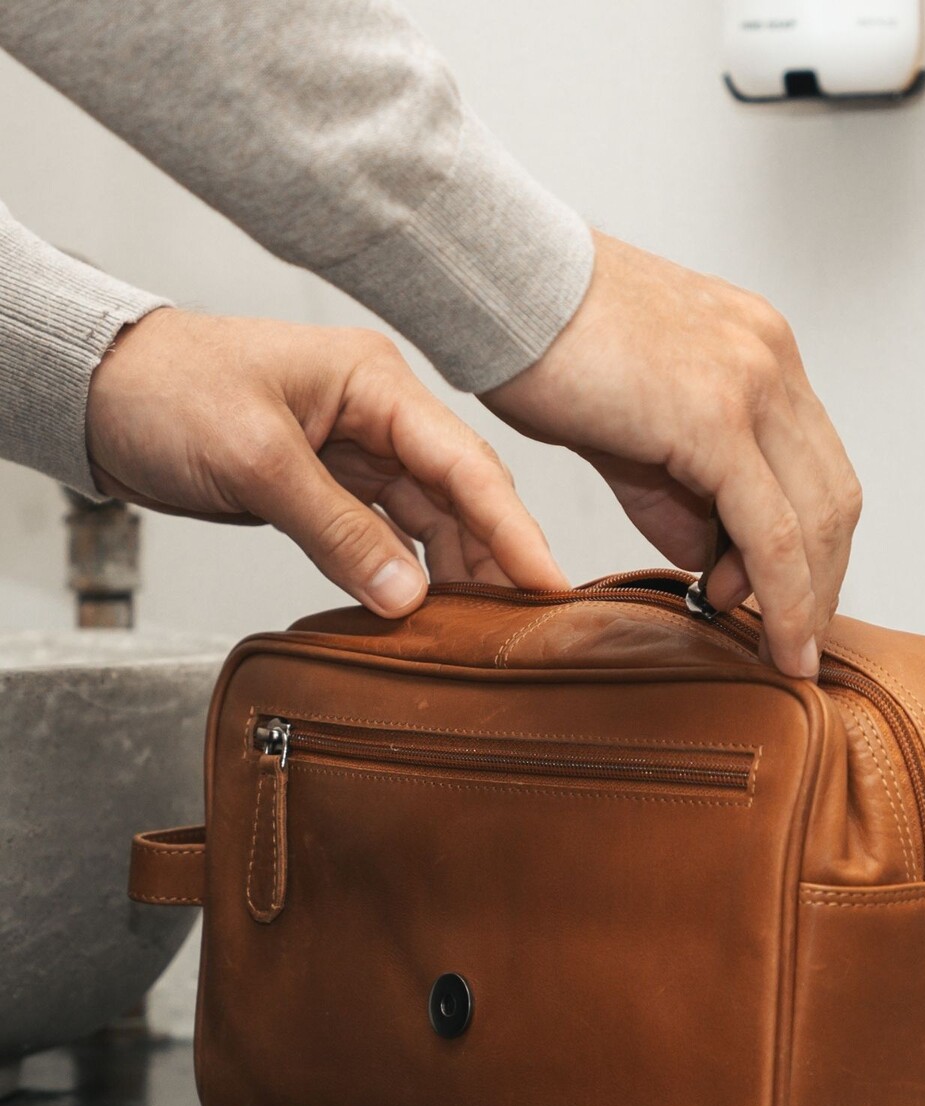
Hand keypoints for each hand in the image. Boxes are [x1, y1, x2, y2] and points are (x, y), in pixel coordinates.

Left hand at [86, 309, 566, 615]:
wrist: (97, 391)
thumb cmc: (166, 392)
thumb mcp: (256, 460)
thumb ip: (337, 529)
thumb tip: (407, 596)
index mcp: (376, 383)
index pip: (467, 465)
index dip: (514, 529)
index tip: (550, 584)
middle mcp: (380, 414)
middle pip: (463, 494)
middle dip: (496, 555)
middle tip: (527, 621)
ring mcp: (358, 450)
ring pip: (432, 518)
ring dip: (455, 570)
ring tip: (481, 627)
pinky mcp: (333, 483)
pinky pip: (390, 531)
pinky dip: (407, 570)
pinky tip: (422, 608)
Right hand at [484, 232, 861, 677]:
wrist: (490, 280)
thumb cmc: (540, 345)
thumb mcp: (630, 433)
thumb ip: (679, 495)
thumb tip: (714, 564)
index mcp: (757, 351)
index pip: (816, 468)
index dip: (811, 549)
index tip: (784, 602)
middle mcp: (770, 358)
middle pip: (833, 495)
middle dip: (821, 581)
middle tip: (792, 639)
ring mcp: (752, 381)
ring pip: (815, 518)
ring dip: (806, 599)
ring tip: (777, 648)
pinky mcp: (718, 417)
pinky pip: (772, 531)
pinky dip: (785, 598)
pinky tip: (778, 643)